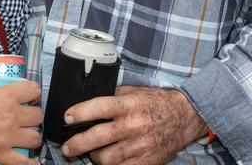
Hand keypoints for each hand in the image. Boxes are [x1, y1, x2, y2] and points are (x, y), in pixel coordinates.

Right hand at [0, 80, 41, 162]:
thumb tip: (0, 99)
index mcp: (7, 96)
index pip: (34, 90)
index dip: (33, 93)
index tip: (30, 97)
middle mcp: (11, 116)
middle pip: (37, 116)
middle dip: (33, 116)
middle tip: (26, 118)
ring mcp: (6, 137)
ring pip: (35, 138)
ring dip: (32, 136)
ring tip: (25, 136)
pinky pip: (23, 163)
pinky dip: (30, 163)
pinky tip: (32, 162)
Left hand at [59, 85, 204, 164]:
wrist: (184, 118)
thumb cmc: (155, 103)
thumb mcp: (134, 92)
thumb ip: (112, 96)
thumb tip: (86, 101)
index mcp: (129, 105)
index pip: (100, 107)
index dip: (80, 112)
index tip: (67, 117)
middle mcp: (134, 125)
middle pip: (99, 137)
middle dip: (78, 144)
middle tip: (67, 148)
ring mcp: (140, 146)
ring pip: (107, 158)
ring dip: (94, 158)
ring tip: (91, 154)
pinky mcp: (146, 161)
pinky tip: (106, 162)